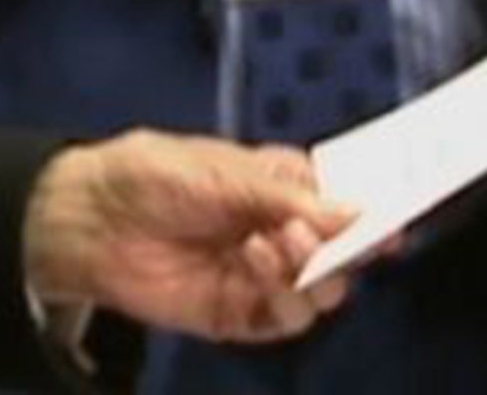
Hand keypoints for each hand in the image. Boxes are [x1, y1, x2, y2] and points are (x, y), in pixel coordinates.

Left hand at [23, 129, 356, 344]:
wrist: (92, 218)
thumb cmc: (152, 175)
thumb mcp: (223, 170)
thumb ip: (289, 196)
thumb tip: (358, 211)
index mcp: (280, 184)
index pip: (341, 198)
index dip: (370, 205)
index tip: (394, 211)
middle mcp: (280, 230)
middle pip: (342, 249)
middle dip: (346, 242)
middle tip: (325, 230)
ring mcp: (263, 275)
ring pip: (323, 288)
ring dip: (313, 267)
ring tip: (279, 240)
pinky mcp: (240, 313)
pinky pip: (287, 317)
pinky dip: (286, 295)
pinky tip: (258, 262)